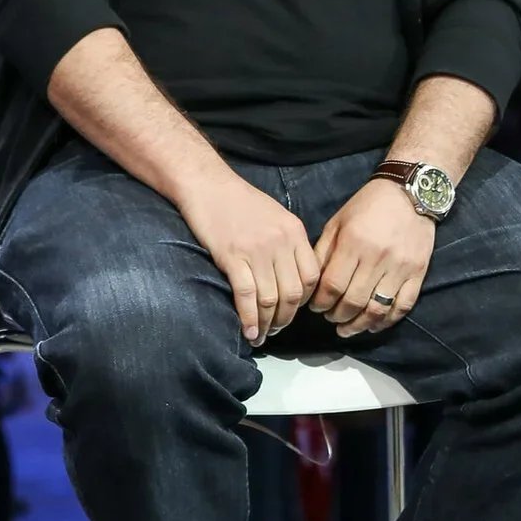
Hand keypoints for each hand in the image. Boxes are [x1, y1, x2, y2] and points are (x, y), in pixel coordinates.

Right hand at [182, 175, 320, 345]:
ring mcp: (257, 251)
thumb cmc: (240, 201)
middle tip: (277, 329)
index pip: (312, 276)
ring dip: (267, 323)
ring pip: (271, 299)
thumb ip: (289, 243)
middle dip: (286, 317)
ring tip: (261, 335)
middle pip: (293, 293)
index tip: (293, 310)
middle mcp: (281, 243)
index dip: (305, 300)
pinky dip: (249, 318)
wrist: (207, 185)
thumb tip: (293, 274)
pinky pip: (247, 296)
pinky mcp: (232, 257)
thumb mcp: (277, 216)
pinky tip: (248, 331)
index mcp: (295, 232)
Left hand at [311, 180, 438, 338]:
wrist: (410, 193)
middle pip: (353, 302)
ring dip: (359, 325)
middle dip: (337, 316)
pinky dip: (387, 321)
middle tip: (331, 318)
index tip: (316, 307)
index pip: (332, 286)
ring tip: (348, 329)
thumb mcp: (337, 222)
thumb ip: (323, 251)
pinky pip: (403, 305)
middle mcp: (377, 258)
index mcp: (353, 243)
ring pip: (377, 309)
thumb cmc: (368, 206)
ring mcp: (400, 267)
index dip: (320, 303)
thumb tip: (311, 284)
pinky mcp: (418, 272)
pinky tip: (375, 325)